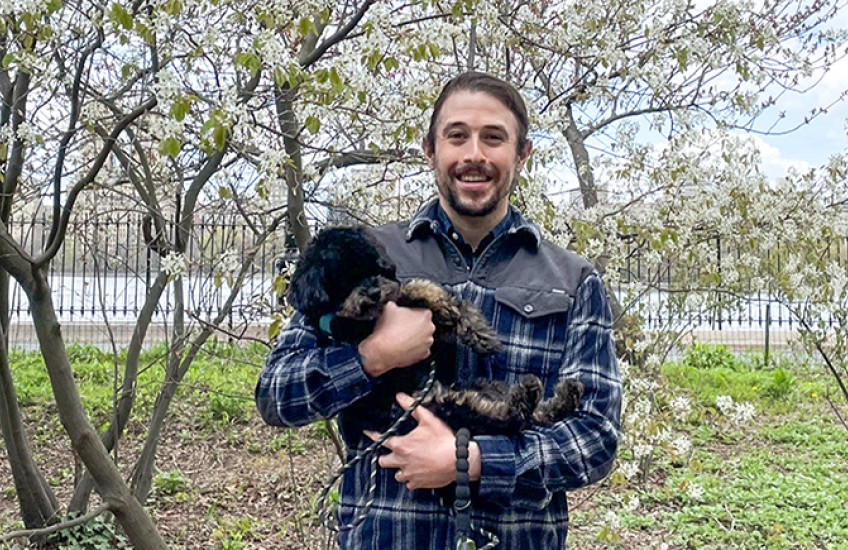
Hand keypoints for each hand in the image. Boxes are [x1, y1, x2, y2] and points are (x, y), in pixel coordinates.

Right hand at [358, 303, 433, 376]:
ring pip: (423, 337)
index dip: (412, 314)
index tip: (404, 318)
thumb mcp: (389, 308)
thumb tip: (394, 305)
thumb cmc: (387, 329)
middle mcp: (430, 329)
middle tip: (403, 328)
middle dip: (416, 326)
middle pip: (424, 325)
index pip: (422, 312)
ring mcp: (428, 342)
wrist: (383, 351)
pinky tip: (404, 347)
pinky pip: (421, 349)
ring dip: (416, 337)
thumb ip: (396, 305)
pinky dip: (415, 348)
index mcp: (425, 315)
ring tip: (402, 338)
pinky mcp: (424, 354)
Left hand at [365, 393, 480, 489]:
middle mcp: (402, 461)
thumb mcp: (428, 419)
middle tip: (392, 453)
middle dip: (385, 457)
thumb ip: (412, 407)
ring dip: (399, 469)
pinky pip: (409, 483)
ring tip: (406, 463)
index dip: (372, 435)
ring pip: (396, 474)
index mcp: (401, 445)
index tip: (367, 433)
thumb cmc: (443, 440)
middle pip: (383, 461)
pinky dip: (411, 479)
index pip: (380, 440)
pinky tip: (417, 473)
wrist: (458, 460)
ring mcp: (409, 474)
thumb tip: (400, 396)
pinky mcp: (418, 483)